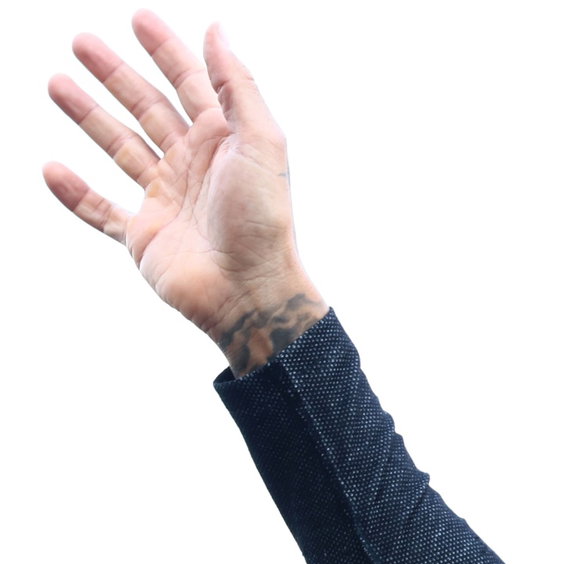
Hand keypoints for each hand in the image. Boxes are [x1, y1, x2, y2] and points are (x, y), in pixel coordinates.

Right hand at [44, 11, 327, 374]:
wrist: (250, 291)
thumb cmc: (263, 219)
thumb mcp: (260, 141)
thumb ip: (236, 85)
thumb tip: (216, 30)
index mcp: (224, 142)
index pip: (190, 84)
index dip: (165, 51)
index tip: (137, 18)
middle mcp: (194, 166)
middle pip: (147, 108)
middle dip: (115, 74)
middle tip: (80, 42)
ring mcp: (167, 201)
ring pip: (121, 149)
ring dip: (89, 117)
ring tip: (56, 83)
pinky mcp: (145, 237)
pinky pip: (101, 211)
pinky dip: (75, 194)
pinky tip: (51, 169)